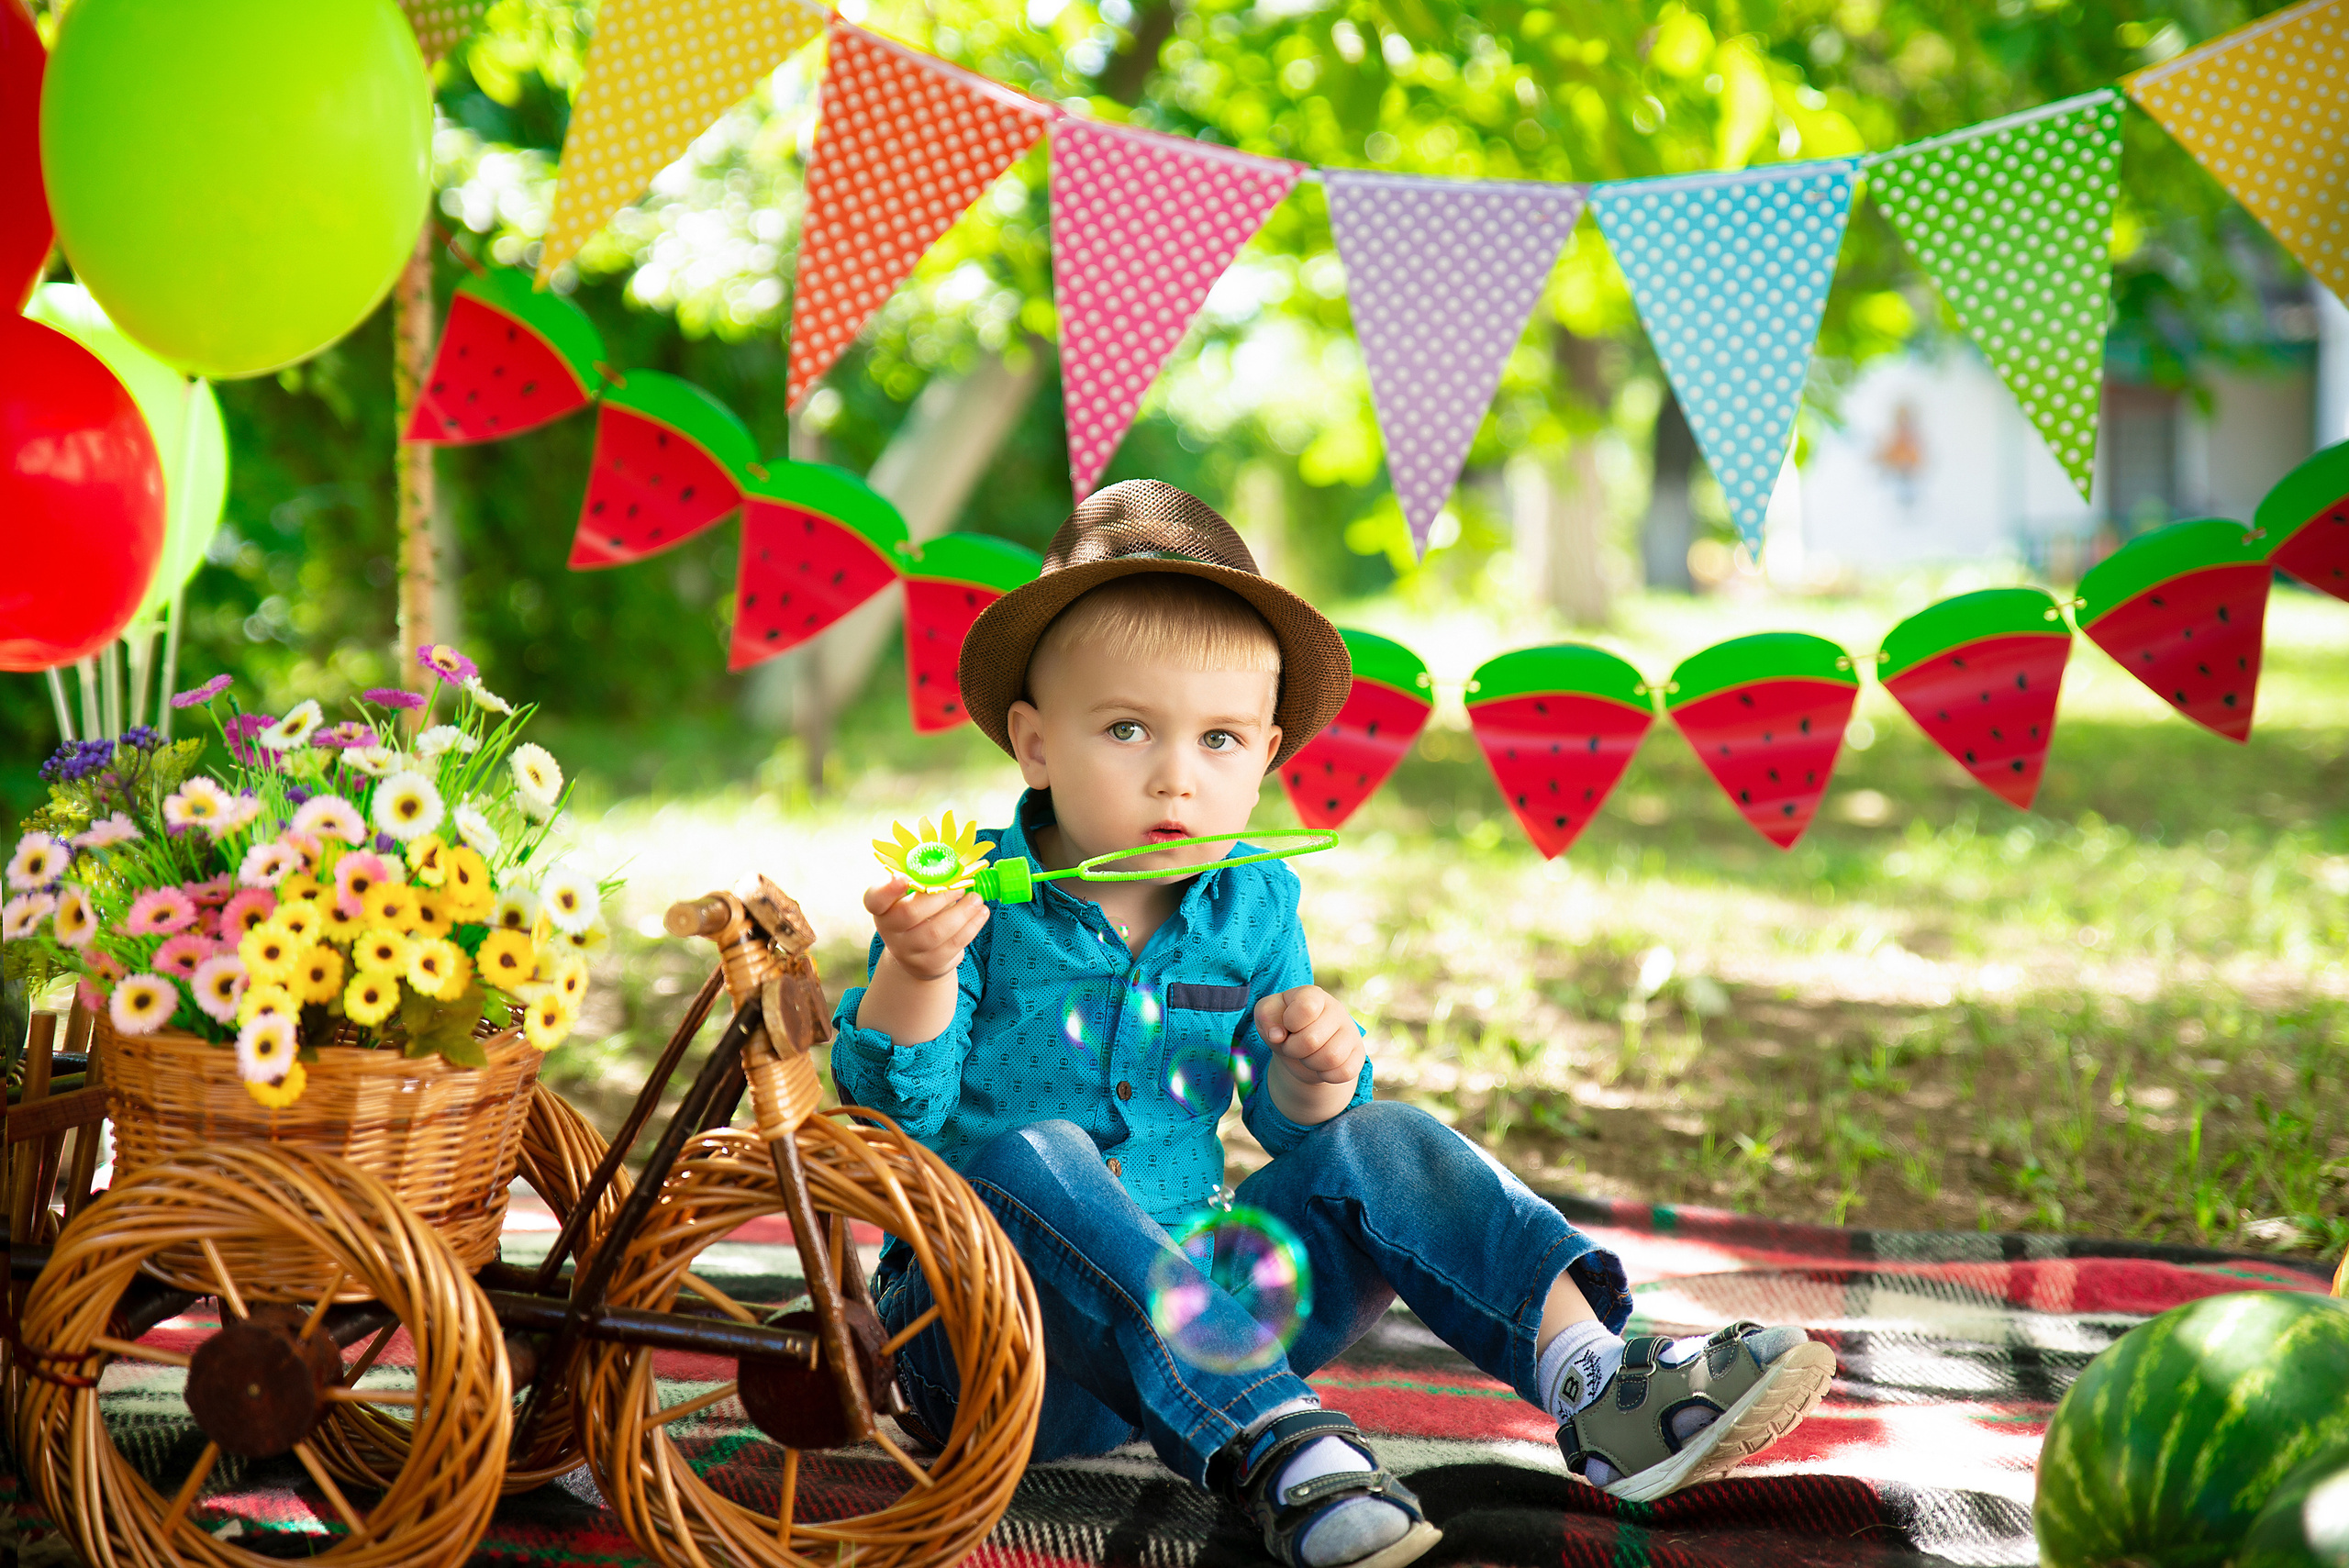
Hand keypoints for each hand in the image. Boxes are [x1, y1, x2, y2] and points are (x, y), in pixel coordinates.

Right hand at [864, 876, 988, 982]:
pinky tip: (981, 913)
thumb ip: (924, 881)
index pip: (875, 899)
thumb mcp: (913, 897)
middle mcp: (889, 931)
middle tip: (961, 887)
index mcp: (882, 908)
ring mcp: (907, 951)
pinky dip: (971, 927)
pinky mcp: (928, 964)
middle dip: (940, 897)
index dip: (888, 888)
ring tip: (977, 899)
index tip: (903, 877)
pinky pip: (953, 945)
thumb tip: (954, 865)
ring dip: (962, 913)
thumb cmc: (919, 914)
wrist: (917, 954)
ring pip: (935, 932)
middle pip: (910, 913)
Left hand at [1255, 985, 1360, 1085]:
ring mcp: (1350, 1032)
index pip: (1306, 1008)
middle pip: (1312, 1040)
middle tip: (1292, 1045)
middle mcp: (1336, 1009)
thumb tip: (1277, 1035)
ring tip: (1306, 1055)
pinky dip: (1326, 1075)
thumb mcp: (1268, 1014)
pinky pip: (1345, 1072)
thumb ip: (1266, 1016)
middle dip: (1294, 1049)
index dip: (1290, 1023)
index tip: (1287, 1024)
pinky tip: (1321, 1066)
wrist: (1301, 1048)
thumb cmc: (1282, 1026)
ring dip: (1310, 1063)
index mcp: (1313, 995)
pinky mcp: (1358, 1055)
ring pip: (1331, 1058)